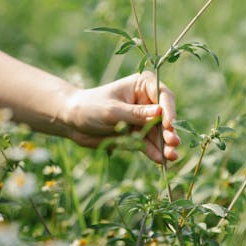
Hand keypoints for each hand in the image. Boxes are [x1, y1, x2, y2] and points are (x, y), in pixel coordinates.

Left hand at [62, 71, 179, 163]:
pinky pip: (150, 144)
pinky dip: (155, 152)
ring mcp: (144, 119)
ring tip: (171, 156)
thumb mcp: (112, 111)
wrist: (73, 122)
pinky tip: (160, 161)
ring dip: (165, 145)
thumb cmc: (90, 107)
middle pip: (165, 116)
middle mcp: (147, 101)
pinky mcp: (138, 135)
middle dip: (169, 130)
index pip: (163, 95)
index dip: (169, 109)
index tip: (169, 124)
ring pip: (159, 133)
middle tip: (173, 143)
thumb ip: (136, 114)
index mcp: (142, 84)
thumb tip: (160, 112)